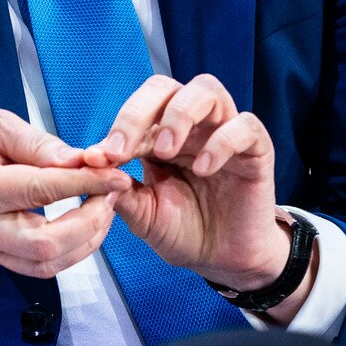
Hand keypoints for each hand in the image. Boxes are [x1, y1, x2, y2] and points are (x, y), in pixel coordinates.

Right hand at [0, 101, 129, 276]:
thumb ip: (34, 142)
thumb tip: (77, 160)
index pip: (39, 191)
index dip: (84, 184)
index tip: (115, 173)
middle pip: (45, 245)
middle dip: (90, 223)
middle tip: (111, 191)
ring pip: (47, 264)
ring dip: (86, 240)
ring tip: (103, 205)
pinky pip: (40, 265)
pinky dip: (71, 250)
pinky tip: (85, 221)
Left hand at [93, 75, 307, 311]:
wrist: (223, 259)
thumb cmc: (184, 230)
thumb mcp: (143, 214)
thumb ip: (119, 189)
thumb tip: (90, 164)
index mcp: (159, 133)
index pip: (136, 110)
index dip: (115, 129)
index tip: (96, 158)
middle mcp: (191, 125)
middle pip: (164, 86)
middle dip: (138, 112)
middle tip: (123, 149)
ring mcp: (223, 131)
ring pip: (206, 90)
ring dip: (179, 115)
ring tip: (165, 151)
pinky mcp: (256, 149)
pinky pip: (245, 125)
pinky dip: (222, 141)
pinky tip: (204, 169)